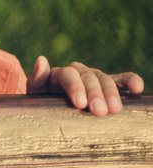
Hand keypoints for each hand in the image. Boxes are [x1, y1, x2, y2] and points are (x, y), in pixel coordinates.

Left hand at [28, 56, 143, 116]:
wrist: (51, 113)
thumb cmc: (42, 105)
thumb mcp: (35, 94)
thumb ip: (38, 79)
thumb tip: (41, 59)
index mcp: (58, 74)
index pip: (68, 75)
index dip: (75, 88)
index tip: (80, 104)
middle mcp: (77, 72)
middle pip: (88, 77)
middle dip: (95, 94)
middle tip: (100, 111)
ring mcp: (93, 77)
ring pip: (104, 79)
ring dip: (111, 93)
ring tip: (116, 109)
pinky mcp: (108, 84)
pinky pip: (121, 79)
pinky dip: (130, 80)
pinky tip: (137, 88)